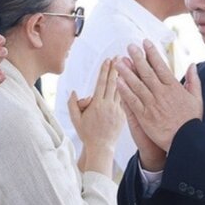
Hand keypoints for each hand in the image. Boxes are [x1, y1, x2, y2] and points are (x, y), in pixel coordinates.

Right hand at [67, 59, 123, 175]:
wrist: (101, 147)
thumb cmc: (86, 134)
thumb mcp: (75, 119)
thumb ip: (73, 104)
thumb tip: (74, 92)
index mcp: (97, 105)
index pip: (101, 83)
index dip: (104, 70)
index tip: (107, 60)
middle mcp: (108, 106)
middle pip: (113, 83)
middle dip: (115, 68)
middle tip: (119, 57)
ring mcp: (117, 110)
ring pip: (122, 90)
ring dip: (124, 77)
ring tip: (127, 65)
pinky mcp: (124, 115)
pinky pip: (126, 100)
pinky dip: (128, 90)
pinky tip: (131, 82)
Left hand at [116, 39, 201, 154]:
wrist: (186, 140)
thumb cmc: (191, 120)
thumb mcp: (197, 98)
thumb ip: (193, 80)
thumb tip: (192, 64)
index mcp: (174, 88)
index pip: (161, 66)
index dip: (152, 53)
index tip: (145, 43)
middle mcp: (162, 94)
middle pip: (147, 72)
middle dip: (137, 58)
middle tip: (129, 47)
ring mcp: (152, 105)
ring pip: (137, 85)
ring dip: (127, 72)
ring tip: (119, 62)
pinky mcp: (145, 116)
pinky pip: (133, 101)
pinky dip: (125, 91)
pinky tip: (119, 82)